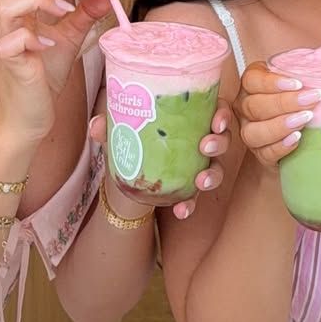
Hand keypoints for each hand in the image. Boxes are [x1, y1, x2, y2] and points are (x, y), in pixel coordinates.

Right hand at [0, 0, 120, 140]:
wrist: (30, 114)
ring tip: (65, 13)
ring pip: (7, 4)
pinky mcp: (8, 62)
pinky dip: (33, 37)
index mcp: (20, 9)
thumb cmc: (44, 74)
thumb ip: (86, 13)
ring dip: (40, 1)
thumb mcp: (70, 37)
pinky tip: (49, 45)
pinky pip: (12, 40)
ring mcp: (4, 40)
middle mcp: (6, 20)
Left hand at [87, 103, 232, 219]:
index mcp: (191, 119)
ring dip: (213, 175)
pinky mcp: (187, 189)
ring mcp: (197, 167)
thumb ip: (109, 125)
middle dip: (219, 143)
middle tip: (206, 146)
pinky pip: (195, 197)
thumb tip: (97, 125)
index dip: (223, 114)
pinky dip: (190, 204)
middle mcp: (200, 141)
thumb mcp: (121, 129)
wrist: (124, 174)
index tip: (217, 121)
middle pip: (222, 139)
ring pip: (216, 169)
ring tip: (201, 182)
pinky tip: (181, 210)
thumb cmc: (132, 138)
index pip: (216, 110)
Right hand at [234, 63, 320, 169]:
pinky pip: (263, 153)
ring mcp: (249, 132)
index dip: (272, 82)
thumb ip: (311, 68)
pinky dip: (280, 147)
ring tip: (304, 120)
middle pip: (254, 106)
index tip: (298, 83)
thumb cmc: (301, 100)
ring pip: (253, 131)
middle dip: (285, 103)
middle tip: (313, 99)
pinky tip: (297, 139)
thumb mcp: (303, 81)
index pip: (252, 80)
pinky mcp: (259, 154)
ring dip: (280, 126)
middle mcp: (245, 108)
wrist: (300, 135)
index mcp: (252, 85)